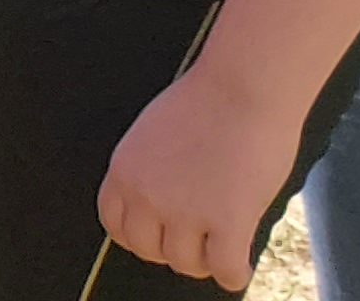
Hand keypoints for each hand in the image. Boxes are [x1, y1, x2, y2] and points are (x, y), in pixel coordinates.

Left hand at [97, 61, 303, 290]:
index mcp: (125, 170)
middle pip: (148, 249)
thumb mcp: (154, 133)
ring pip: (186, 264)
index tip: (158, 237)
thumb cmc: (210, 99)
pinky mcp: (227, 222)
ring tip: (221, 251)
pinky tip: (241, 266)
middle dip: (172, 251)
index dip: (139, 236)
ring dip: (205, 263)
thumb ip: (151, 169)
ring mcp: (185, 211)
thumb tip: (161, 199)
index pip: (115, 224)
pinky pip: (225, 271)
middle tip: (195, 244)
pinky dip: (234, 274)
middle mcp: (147, 195)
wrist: (244, 85)